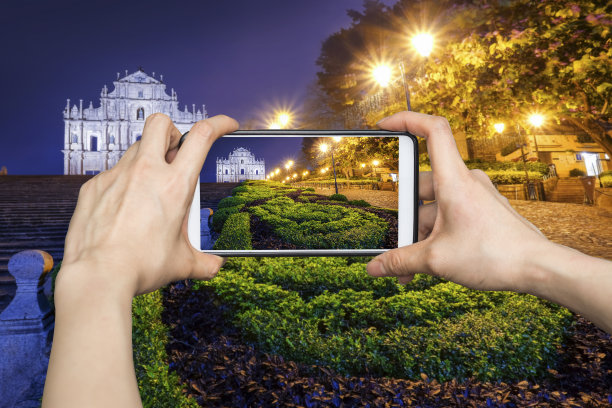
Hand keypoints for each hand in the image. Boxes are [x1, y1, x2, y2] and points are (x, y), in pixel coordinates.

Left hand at [59, 113, 238, 296]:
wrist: (98, 276)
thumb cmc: (140, 266)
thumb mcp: (182, 263)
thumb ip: (204, 262)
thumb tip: (214, 266)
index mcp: (175, 185)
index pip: (202, 136)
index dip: (218, 123)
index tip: (225, 125)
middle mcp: (146, 172)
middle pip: (161, 123)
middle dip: (173, 131)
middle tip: (175, 154)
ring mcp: (116, 176)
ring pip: (136, 147)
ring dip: (148, 159)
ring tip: (149, 190)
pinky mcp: (94, 187)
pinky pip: (113, 173)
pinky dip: (124, 184)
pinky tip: (124, 209)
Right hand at [367, 111, 547, 292]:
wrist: (537, 268)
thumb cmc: (494, 255)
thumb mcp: (435, 260)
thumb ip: (400, 261)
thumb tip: (375, 268)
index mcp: (454, 181)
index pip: (432, 130)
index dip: (406, 119)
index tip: (384, 124)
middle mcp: (466, 182)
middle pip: (422, 185)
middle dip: (406, 216)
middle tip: (398, 242)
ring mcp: (476, 196)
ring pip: (435, 205)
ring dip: (420, 233)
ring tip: (412, 265)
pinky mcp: (482, 210)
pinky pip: (450, 215)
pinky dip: (436, 234)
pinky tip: (431, 260)